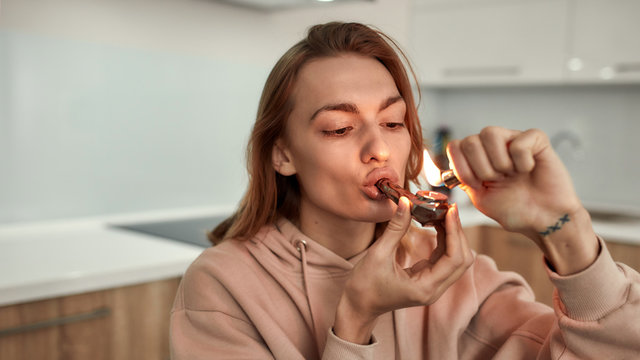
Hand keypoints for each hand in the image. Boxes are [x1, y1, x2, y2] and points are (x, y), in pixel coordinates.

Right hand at [333, 198, 473, 343]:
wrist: (358, 305)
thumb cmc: (365, 285)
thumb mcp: (378, 254)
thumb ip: (395, 229)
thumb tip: (406, 203)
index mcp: (425, 288)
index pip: (454, 258)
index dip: (455, 232)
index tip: (450, 210)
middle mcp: (434, 289)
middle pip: (462, 259)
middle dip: (457, 232)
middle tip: (447, 209)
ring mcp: (432, 285)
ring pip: (455, 258)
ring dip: (452, 235)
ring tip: (441, 213)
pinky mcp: (427, 278)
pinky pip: (444, 258)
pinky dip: (443, 240)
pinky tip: (435, 224)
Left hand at [446, 126, 597, 273]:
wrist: (542, 220)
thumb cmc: (513, 209)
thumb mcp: (478, 196)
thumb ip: (460, 179)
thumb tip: (435, 168)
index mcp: (477, 156)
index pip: (455, 146)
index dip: (462, 168)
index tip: (476, 185)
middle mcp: (493, 144)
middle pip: (470, 141)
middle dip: (480, 169)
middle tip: (498, 181)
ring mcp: (514, 138)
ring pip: (490, 134)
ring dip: (498, 163)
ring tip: (511, 175)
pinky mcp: (536, 139)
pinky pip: (519, 142)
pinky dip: (522, 162)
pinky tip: (529, 170)